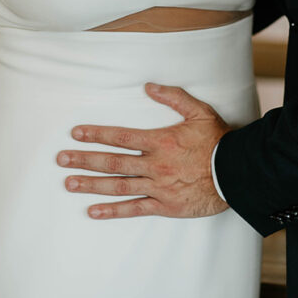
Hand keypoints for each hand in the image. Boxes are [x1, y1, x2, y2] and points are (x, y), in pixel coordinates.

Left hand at [56, 83, 230, 218]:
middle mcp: (154, 164)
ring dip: (91, 184)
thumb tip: (148, 86)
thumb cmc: (218, 141)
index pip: (120, 137)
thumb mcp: (198, 111)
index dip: (96, 135)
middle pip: (112, 162)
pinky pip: (135, 209)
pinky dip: (113, 211)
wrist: (236, 173)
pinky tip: (94, 211)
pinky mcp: (165, 205)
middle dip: (84, 159)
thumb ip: (173, 97)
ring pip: (118, 185)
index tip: (76, 134)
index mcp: (159, 140)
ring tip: (68, 183)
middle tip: (61, 159)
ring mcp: (158, 187)